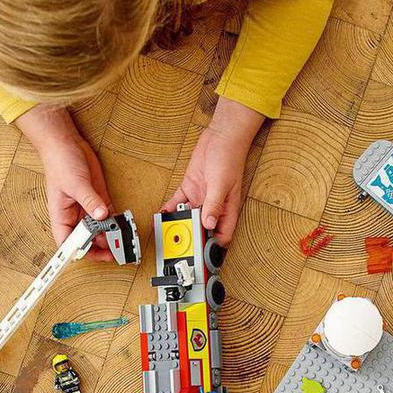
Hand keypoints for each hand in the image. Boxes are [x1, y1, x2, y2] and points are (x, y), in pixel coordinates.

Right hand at [16, 106, 115, 260]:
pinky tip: (124, 227)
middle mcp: (74, 216)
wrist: (66, 143)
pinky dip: (116, 223)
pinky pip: (108, 217)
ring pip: (99, 231)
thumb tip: (102, 215)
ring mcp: (87, 209)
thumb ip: (90, 201)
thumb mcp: (75, 183)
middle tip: (115, 251)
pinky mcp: (98, 200)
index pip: (67, 242)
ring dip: (110, 236)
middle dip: (99, 247)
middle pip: (86, 240)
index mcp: (61, 216)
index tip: (92, 256)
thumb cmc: (60, 162)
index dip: (78, 252)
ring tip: (122, 241)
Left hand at [163, 97, 263, 244]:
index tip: (202, 256)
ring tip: (168, 231)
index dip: (213, 248)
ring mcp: (201, 198)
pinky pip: (178, 203)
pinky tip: (163, 214)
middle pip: (203, 229)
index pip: (222, 236)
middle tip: (180, 244)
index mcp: (227, 210)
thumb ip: (214, 205)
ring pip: (189, 217)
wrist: (221, 136)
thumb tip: (208, 224)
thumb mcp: (221, 184)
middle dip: (192, 237)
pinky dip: (170, 209)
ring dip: (179, 224)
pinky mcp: (190, 188)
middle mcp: (214, 207)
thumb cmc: (229, 158)